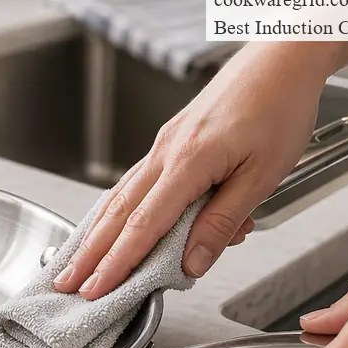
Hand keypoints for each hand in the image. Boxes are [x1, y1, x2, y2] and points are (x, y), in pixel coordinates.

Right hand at [54, 43, 335, 298]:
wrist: (280, 59)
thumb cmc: (279, 108)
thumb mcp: (263, 174)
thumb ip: (222, 220)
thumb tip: (194, 262)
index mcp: (188, 163)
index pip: (143, 225)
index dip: (117, 263)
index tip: (97, 289)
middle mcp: (165, 153)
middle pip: (117, 214)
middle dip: (89, 254)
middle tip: (66, 284)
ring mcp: (162, 146)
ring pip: (118, 197)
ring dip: (94, 234)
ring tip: (76, 262)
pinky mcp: (168, 142)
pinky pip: (132, 183)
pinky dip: (113, 211)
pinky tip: (106, 226)